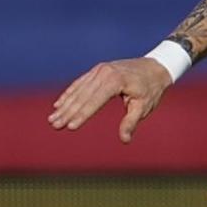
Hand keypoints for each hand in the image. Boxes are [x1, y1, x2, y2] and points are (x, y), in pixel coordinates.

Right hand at [48, 57, 172, 142]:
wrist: (154, 66)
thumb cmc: (150, 89)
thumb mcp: (144, 107)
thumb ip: (131, 122)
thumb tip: (125, 140)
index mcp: (115, 81)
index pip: (94, 102)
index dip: (82, 115)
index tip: (70, 127)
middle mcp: (104, 73)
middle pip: (83, 96)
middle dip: (68, 112)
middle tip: (54, 125)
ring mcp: (99, 70)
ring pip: (78, 90)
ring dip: (65, 105)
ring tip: (52, 119)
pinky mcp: (97, 70)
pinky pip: (80, 83)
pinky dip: (69, 94)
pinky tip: (59, 105)